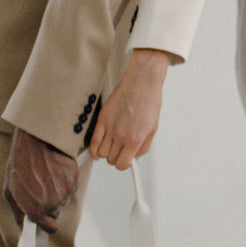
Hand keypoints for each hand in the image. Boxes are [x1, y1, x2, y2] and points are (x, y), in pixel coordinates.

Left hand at [3, 128, 78, 232]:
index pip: (50, 228)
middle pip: (57, 212)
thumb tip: (22, 230)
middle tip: (40, 188)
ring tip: (46, 175)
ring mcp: (65, 191)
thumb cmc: (20, 165)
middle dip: (50, 204)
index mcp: (36, 209)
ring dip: (58, 191)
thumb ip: (17, 214)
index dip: (47, 223)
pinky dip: (65, 181)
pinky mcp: (73, 179)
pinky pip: (71, 186)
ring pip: (65, 198)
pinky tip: (54, 170)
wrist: (34, 141)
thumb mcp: (10, 191)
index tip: (45, 217)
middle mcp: (52, 203)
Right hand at [89, 48, 169, 169]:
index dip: (125, 164)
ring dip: (106, 153)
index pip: (123, 164)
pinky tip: (97, 151)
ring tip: (113, 146)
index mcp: (135, 138)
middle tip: (121, 151)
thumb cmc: (149, 101)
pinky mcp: (102, 118)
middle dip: (117, 158)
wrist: (142, 82)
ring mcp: (109, 126)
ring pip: (101, 152)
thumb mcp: (153, 128)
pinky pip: (93, 141)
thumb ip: (143, 147)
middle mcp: (120, 134)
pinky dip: (93, 150)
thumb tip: (134, 158)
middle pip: (111, 159)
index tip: (126, 161)